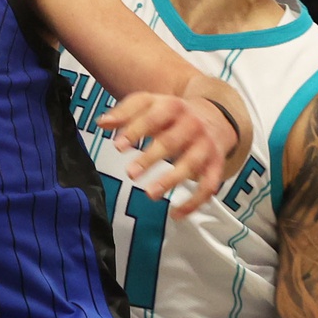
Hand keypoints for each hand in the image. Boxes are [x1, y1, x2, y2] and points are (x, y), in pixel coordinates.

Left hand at [99, 93, 233, 217]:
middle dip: (151, 158)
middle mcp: (192, 125)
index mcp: (173, 106)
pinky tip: (176, 214)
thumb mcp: (149, 103)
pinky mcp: (216, 165)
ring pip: (190, 164)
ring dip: (170, 180)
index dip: (135, 131)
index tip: (118, 146)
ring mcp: (205, 146)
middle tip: (131, 173)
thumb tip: (102, 123)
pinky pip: (208, 186)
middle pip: (171, 141)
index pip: (153, 117)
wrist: (214, 116)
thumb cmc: (172, 113)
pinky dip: (194, 202)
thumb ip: (125, 112)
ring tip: (150, 194)